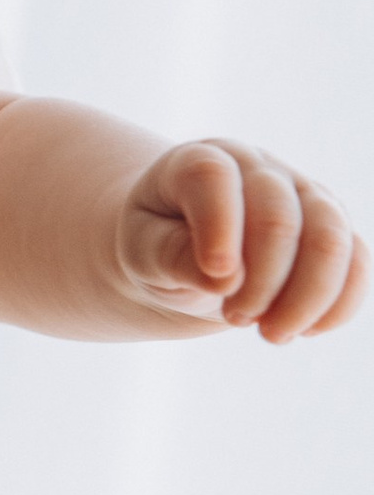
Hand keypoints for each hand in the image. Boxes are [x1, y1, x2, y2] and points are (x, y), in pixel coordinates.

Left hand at [118, 136, 365, 341]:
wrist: (186, 249)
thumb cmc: (158, 244)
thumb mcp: (142, 251)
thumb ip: (171, 256)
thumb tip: (223, 278)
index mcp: (198, 160)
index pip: (213, 178)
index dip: (218, 228)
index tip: (218, 284)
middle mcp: (256, 166)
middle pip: (278, 216)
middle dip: (262, 281)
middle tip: (237, 319)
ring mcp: (301, 191)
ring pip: (330, 236)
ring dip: (306, 297)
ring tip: (272, 334)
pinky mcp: (331, 224)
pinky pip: (357, 259)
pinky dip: (340, 303)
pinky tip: (309, 332)